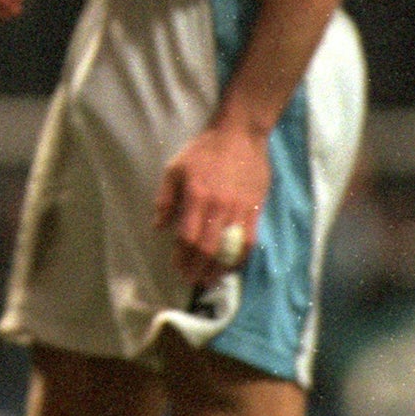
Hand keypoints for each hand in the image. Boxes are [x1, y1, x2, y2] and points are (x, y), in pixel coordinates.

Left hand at [154, 123, 269, 287]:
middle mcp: (218, 205)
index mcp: (196, 195)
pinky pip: (250, 240)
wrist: (239, 134)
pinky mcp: (256, 208)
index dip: (182, 257)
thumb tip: (158, 226)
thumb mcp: (175, 169)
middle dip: (198, 268)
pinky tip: (233, 266)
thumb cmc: (203, 151)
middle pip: (208, 247)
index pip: (187, 236)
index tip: (178, 268)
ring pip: (230, 248)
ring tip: (211, 280)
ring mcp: (240, 208)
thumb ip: (165, 199)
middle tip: (192, 281)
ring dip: (219, 269)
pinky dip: (241, 257)